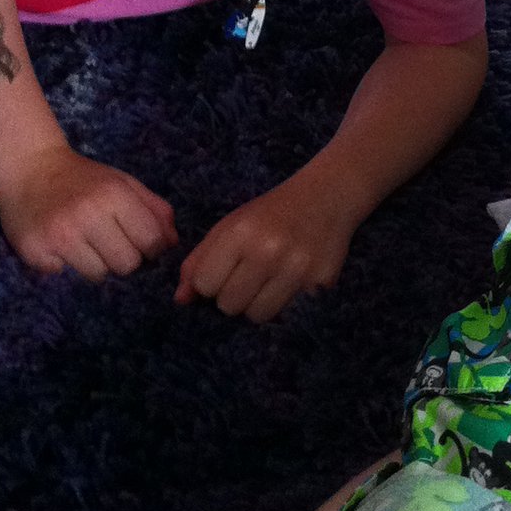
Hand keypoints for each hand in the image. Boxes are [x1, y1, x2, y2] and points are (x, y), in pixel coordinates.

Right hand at [0, 140, 177, 280]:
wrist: (30, 168)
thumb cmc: (83, 178)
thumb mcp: (123, 182)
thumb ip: (153, 209)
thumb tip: (173, 243)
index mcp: (115, 195)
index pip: (151, 242)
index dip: (151, 248)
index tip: (140, 243)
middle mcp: (88, 215)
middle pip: (127, 265)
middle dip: (124, 258)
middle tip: (110, 243)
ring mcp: (60, 235)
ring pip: (98, 275)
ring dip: (95, 264)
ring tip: (84, 243)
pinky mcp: (35, 251)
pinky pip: (64, 275)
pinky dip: (64, 264)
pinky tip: (58, 244)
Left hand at [175, 171, 354, 322]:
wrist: (329, 195)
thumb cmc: (272, 212)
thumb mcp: (231, 225)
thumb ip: (200, 260)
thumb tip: (181, 300)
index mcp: (240, 233)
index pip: (205, 285)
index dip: (211, 281)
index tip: (225, 270)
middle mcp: (268, 252)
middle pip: (229, 306)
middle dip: (234, 295)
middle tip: (249, 276)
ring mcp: (297, 270)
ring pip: (258, 315)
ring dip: (258, 303)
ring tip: (269, 281)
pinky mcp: (321, 282)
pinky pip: (290, 311)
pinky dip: (288, 300)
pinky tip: (294, 277)